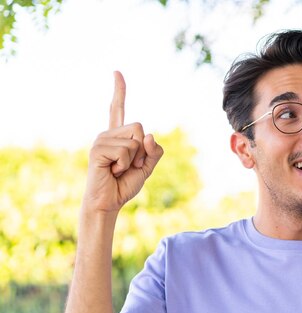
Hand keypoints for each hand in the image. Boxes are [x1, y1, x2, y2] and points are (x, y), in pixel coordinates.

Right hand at [83, 71, 163, 212]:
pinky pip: (126, 151)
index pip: (117, 109)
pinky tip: (113, 172)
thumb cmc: (124, 185)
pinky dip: (125, 166)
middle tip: (129, 166)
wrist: (108, 202)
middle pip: (140, 128)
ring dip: (134, 160)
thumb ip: (154, 152)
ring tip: (119, 170)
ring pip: (135, 141)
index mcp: (118, 136)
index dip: (119, 91)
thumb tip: (150, 136)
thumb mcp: (146, 167)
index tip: (116, 72)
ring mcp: (101, 141)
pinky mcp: (98, 150)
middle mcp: (107, 134)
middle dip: (143, 151)